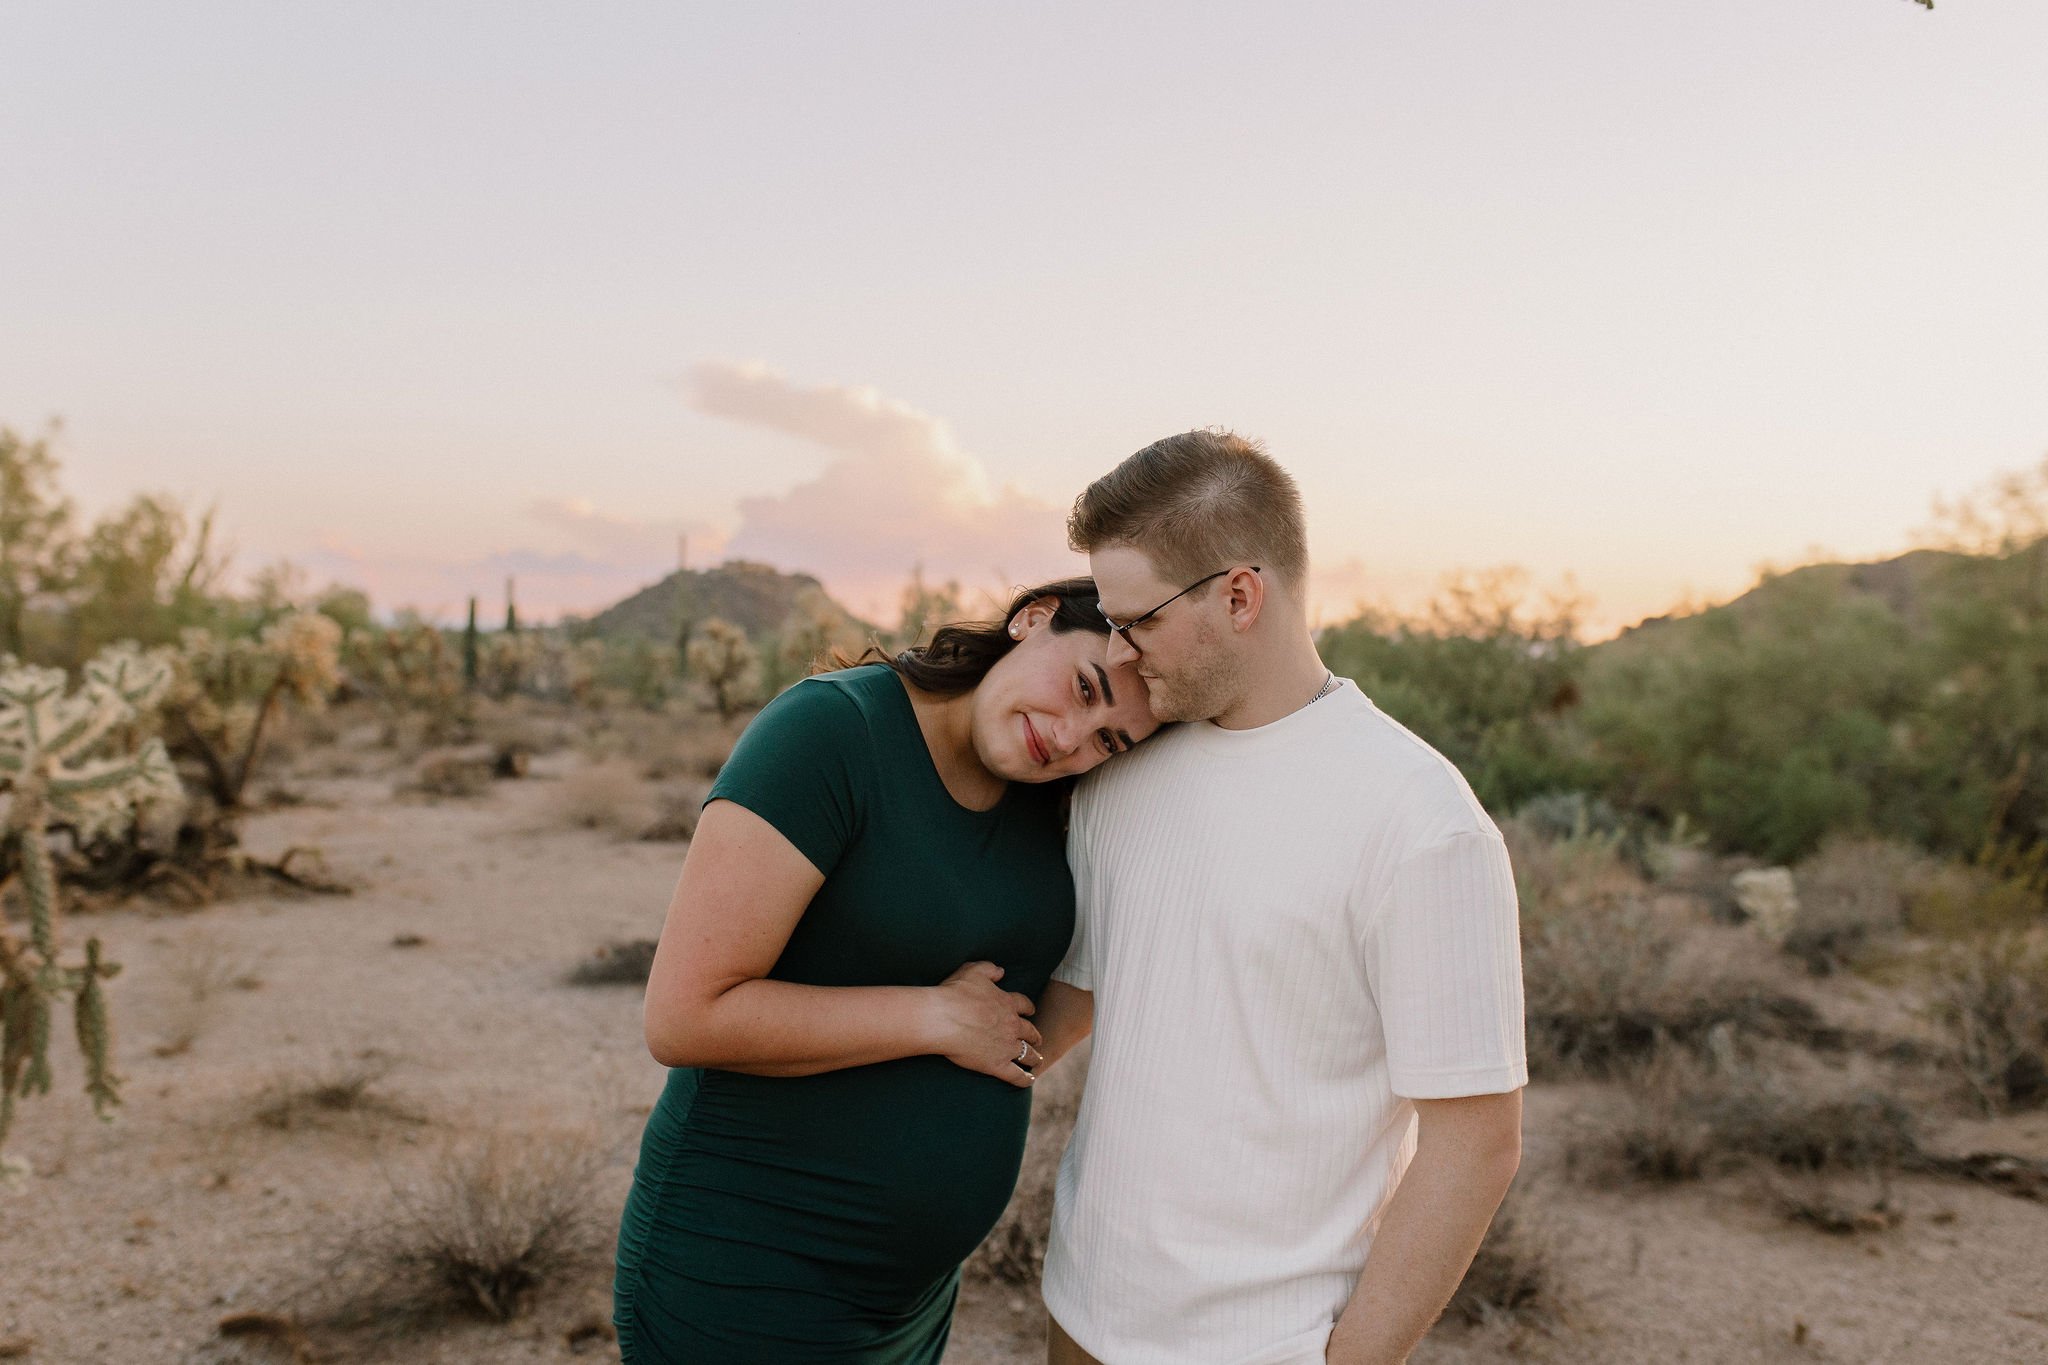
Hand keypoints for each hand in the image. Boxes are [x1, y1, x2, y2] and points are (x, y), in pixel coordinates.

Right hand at [928, 961, 1042, 1086]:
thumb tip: (1001, 971)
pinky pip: (1016, 1075)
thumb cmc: (954, 993)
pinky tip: (1029, 1080)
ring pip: (1028, 1054)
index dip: (1028, 1008)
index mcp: (1007, 1003)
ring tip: (1037, 1060)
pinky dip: (1024, 1079)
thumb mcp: (973, 971)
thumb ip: (989, 968)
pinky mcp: (997, 1065)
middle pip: (1030, 1031)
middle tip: (1037, 1039)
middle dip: (1035, 1035)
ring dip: (1034, 1057)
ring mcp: (1006, 1047)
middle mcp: (1012, 1026)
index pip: (1024, 1005)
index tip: (1031, 1011)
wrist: (942, 1018)